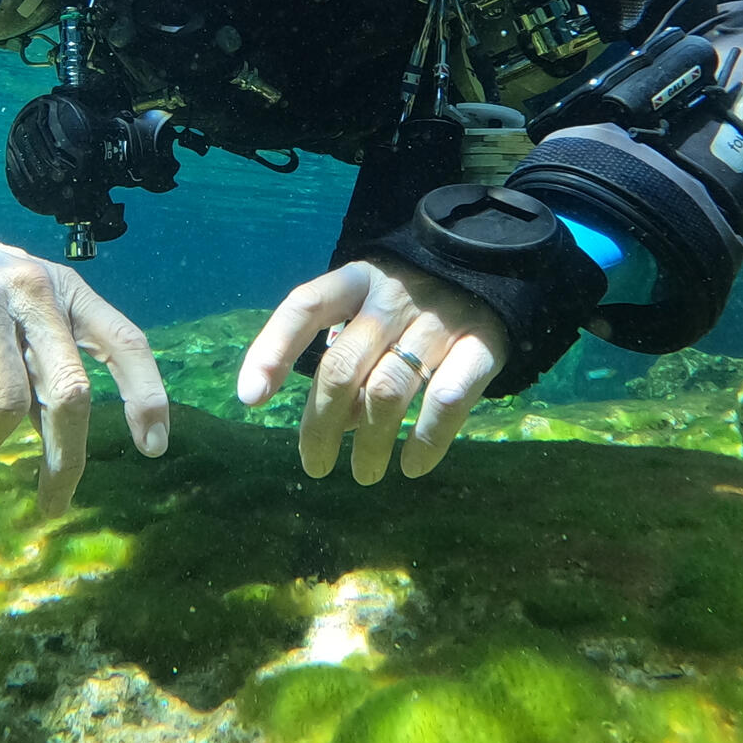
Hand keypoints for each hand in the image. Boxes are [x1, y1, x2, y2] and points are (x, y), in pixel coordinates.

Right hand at [0, 218, 169, 514]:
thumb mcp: (27, 306)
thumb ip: (49, 360)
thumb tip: (65, 445)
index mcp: (66, 289)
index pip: (124, 341)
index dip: (146, 394)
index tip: (155, 446)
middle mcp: (34, 291)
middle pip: (70, 391)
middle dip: (65, 458)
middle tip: (54, 501)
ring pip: (7, 405)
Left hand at [236, 257, 507, 483]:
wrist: (492, 269)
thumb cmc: (411, 303)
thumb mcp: (370, 310)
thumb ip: (345, 358)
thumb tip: (333, 423)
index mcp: (357, 279)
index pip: (305, 306)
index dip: (273, 350)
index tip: (250, 399)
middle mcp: (393, 297)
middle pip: (342, 366)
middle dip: (321, 424)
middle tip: (315, 465)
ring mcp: (439, 320)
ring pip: (388, 391)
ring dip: (370, 443)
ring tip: (364, 474)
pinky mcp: (482, 344)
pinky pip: (447, 400)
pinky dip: (427, 440)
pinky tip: (412, 466)